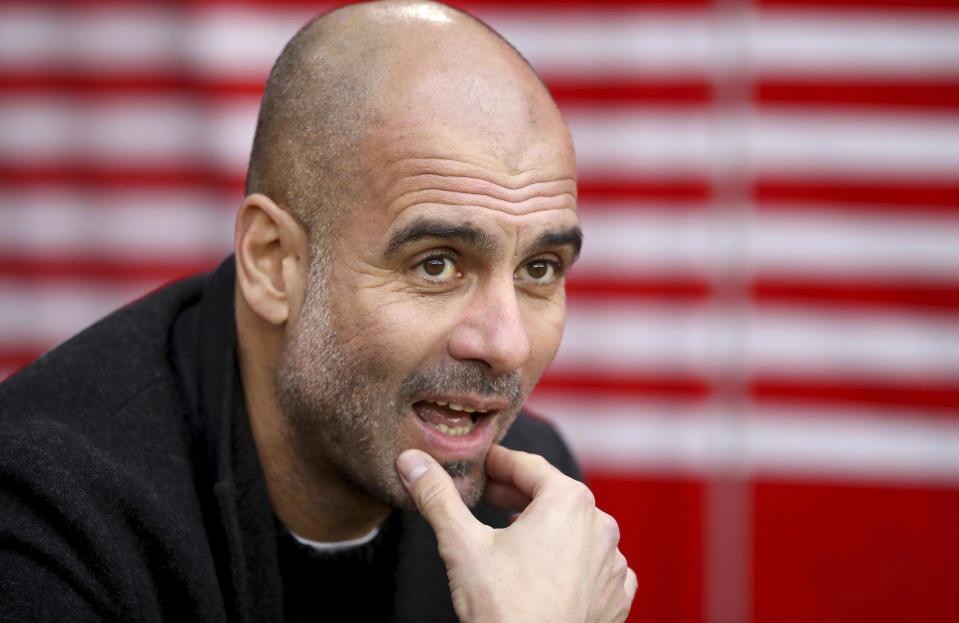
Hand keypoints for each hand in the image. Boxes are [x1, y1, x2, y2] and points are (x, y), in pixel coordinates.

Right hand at [396, 445, 636, 622]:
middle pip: (553, 497)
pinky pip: (595, 566)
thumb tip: (413, 462)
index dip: (499, 463)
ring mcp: (612, 563)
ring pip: (576, 531)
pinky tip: (549, 571)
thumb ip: (437, 497)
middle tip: (488, 499)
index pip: (528, 467)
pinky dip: (573, 563)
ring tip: (516, 538)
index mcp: (568, 501)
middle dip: (518, 496)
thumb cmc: (503, 608)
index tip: (481, 467)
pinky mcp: (615, 596)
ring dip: (547, 529)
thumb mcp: (461, 544)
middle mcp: (600, 525)